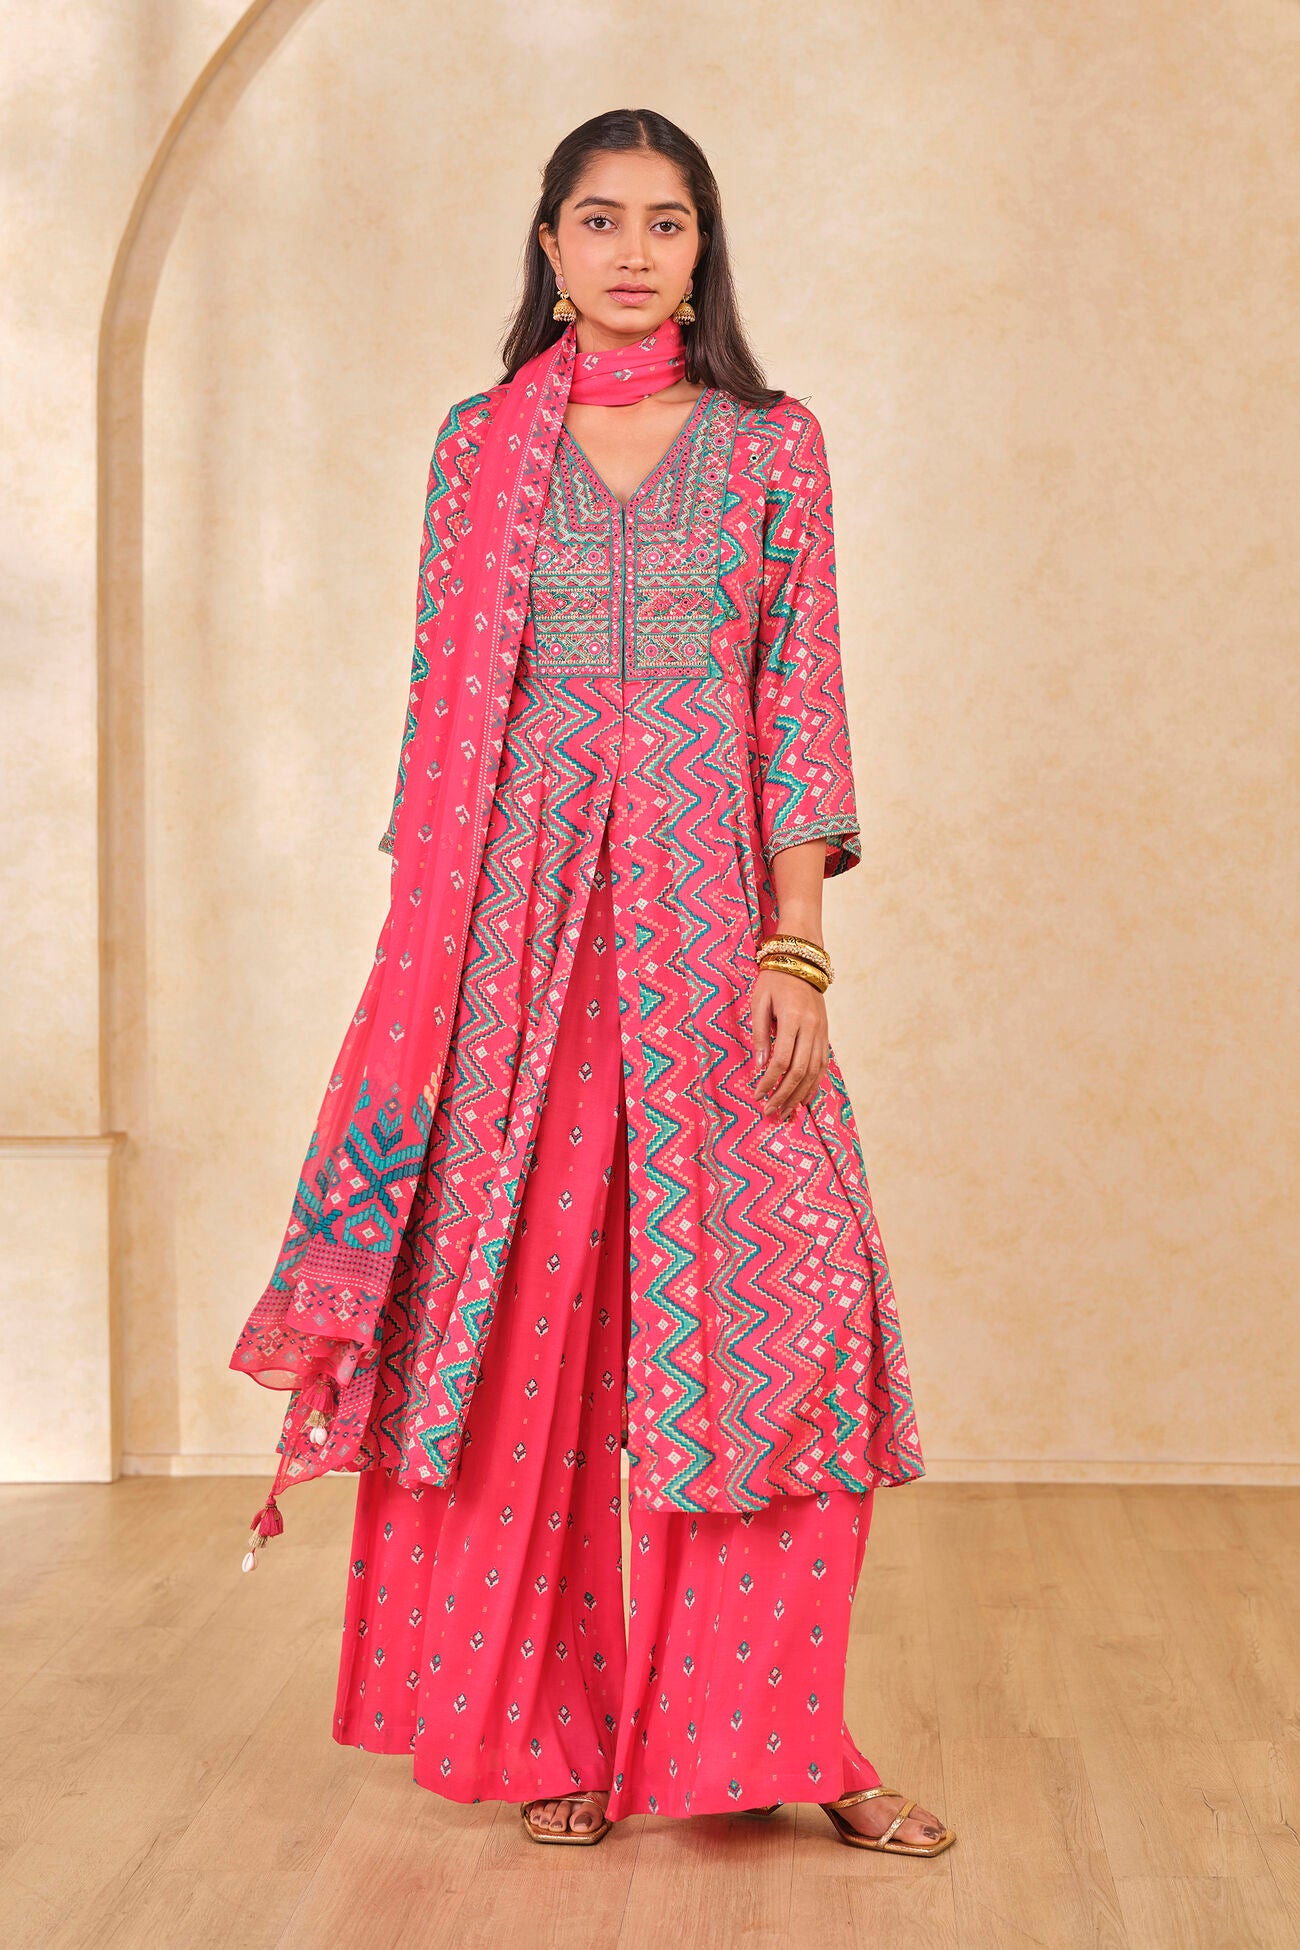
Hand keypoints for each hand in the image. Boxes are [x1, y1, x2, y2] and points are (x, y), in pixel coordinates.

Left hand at [751, 966, 827, 1119]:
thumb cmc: (774, 981)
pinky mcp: (825, 1035)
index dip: (769, 1081)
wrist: (801, 963)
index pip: (782, 1059)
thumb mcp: (759, 1003)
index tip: (757, 1095)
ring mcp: (822, 1033)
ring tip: (785, 1112)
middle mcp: (811, 1028)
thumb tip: (759, 1066)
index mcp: (794, 1019)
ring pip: (814, 1072)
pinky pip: (822, 1066)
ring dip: (799, 1095)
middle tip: (769, 1111)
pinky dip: (814, 1085)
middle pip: (800, 1071)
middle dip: (784, 1095)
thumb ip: (760, 1035)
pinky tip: (804, 1099)